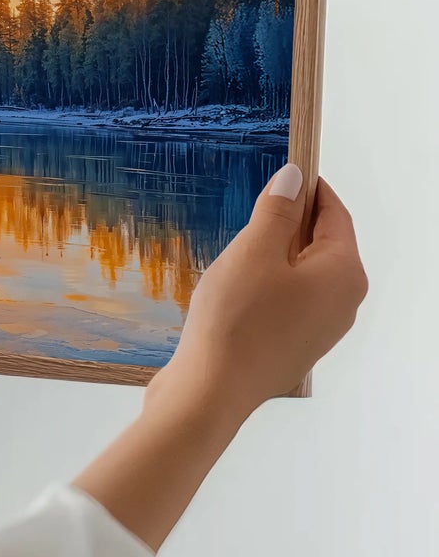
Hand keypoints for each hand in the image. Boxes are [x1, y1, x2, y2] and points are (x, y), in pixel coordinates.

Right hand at [74, 166, 365, 551]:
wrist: (212, 391)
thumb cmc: (236, 319)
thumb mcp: (253, 250)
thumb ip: (277, 210)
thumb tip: (295, 177)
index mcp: (343, 273)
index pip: (334, 213)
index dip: (308, 187)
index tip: (281, 165)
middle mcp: (342, 301)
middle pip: (321, 242)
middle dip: (288, 218)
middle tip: (249, 201)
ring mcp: (320, 327)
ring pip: (302, 270)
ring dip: (273, 250)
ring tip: (235, 241)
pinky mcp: (294, 343)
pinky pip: (288, 297)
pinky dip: (267, 279)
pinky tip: (233, 280)